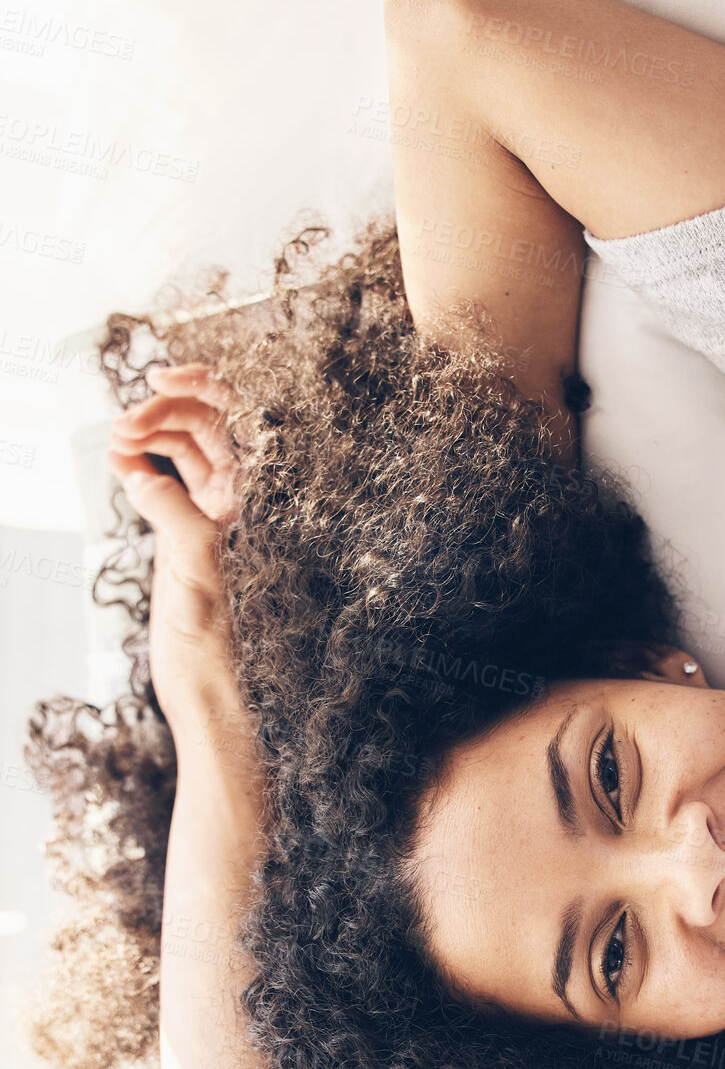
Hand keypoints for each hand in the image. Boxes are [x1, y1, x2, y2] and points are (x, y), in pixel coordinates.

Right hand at [106, 404, 245, 742]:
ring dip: (150, 434)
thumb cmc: (218, 639)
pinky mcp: (191, 535)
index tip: (160, 378)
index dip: (206, 386)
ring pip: (187, 449)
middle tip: (125, 423)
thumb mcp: (195, 567)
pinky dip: (141, 465)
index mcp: (265, 498)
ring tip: (115, 440)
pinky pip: (169, 483)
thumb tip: (137, 472)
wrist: (211, 690)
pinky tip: (118, 462)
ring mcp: (219, 515)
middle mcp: (248, 501)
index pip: (243, 419)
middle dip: (167, 410)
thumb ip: (172, 512)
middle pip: (211, 425)